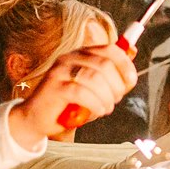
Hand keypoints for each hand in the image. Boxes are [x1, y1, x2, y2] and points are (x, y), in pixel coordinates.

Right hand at [9, 45, 137, 145]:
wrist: (38, 118)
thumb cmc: (70, 103)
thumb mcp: (95, 88)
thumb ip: (112, 75)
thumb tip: (132, 59)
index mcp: (81, 54)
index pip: (110, 50)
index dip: (125, 65)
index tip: (130, 82)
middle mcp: (69, 58)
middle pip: (105, 65)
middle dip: (117, 86)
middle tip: (115, 100)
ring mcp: (59, 72)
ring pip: (95, 79)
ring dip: (107, 97)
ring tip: (105, 108)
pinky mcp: (54, 88)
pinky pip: (81, 93)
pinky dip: (95, 104)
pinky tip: (97, 111)